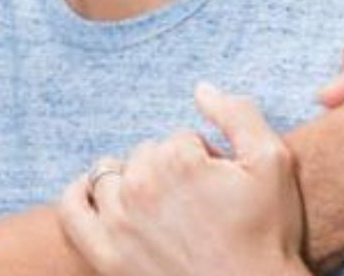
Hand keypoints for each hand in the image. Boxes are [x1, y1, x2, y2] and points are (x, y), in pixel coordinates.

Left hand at [59, 84, 308, 275]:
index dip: (204, 160)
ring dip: (133, 182)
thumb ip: (238, 114)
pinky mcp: (103, 254)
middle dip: (170, 171)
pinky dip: (80, 194)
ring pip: (112, 175)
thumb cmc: (266, 236)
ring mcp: (117, 222)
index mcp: (178, 159)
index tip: (221, 189)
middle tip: (198, 205)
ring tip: (163, 209)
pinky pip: (71, 209)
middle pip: (146, 154)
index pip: (180, 139)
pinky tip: (99, 196)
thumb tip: (201, 89)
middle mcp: (140, 186)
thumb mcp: (272, 164)